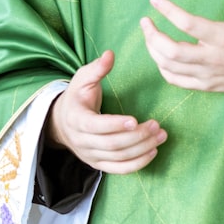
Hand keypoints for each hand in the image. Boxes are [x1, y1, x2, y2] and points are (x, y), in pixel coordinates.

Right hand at [46, 51, 166, 173]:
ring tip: (161, 135)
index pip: (95, 127)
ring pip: (118, 158)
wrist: (62, 123)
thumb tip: (110, 54)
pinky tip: (153, 151)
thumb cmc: (77, 97)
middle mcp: (81, 141)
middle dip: (136, 136)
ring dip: (142, 148)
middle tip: (156, 125)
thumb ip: (96, 68)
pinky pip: (120, 169)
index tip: (135, 119)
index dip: (115, 125)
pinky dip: (137, 163)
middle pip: (111, 144)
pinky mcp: (99, 164)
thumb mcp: (81, 79)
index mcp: (76, 120)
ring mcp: (90, 156)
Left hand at [140, 0, 223, 92]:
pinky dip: (163, 67)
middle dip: (152, 36)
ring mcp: (208, 74)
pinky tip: (160, 54)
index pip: (189, 25)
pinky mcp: (205, 85)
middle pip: (172, 52)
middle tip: (145, 21)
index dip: (168, 10)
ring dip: (154, 50)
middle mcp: (213, 58)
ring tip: (150, 35)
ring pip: (170, 67)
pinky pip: (175, 80)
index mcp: (223, 37)